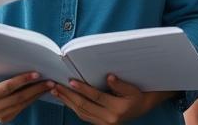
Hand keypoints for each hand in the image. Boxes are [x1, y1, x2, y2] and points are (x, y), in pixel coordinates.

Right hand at [0, 68, 53, 122]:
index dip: (23, 80)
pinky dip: (32, 100)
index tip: (36, 74)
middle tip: (50, 80)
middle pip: (19, 98)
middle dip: (36, 89)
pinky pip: (21, 109)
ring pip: (22, 105)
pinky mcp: (4, 119)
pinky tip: (41, 92)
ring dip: (37, 95)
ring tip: (50, 85)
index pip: (8, 87)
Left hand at [51, 75, 172, 123]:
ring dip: (67, 101)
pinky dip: (73, 107)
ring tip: (57, 91)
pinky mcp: (99, 124)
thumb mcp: (132, 89)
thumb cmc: (136, 96)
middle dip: (69, 95)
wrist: (140, 108)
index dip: (83, 89)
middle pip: (84, 106)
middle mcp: (109, 119)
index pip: (96, 97)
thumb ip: (120, 84)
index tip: (72, 81)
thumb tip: (109, 77)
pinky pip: (83, 116)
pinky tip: (66, 99)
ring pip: (81, 112)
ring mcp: (103, 124)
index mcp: (117, 109)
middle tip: (57, 86)